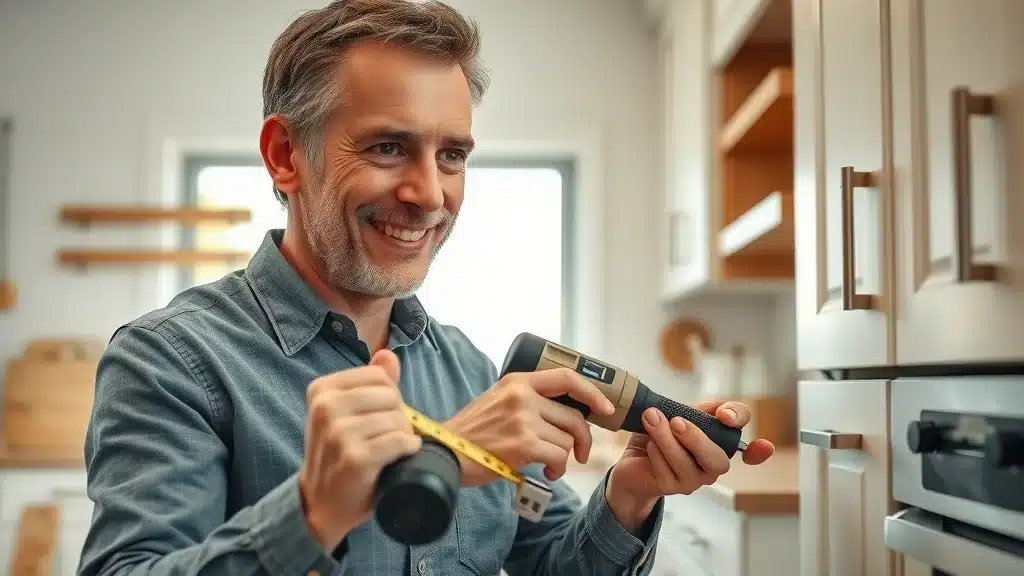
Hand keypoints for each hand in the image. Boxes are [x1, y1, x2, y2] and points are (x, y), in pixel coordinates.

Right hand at [298, 349, 421, 551]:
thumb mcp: (347, 414)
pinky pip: (399, 441)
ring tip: (389, 449)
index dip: (389, 397)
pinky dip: (408, 449)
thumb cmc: (339, 454)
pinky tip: (399, 456)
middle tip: (384, 437)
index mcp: (321, 390)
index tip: (376, 417)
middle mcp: (325, 408)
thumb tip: (388, 355)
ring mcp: (338, 434)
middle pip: (391, 395)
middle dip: (398, 416)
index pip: (379, 375)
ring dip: (403, 436)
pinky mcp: (355, 458)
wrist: (321, 504)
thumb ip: (369, 382)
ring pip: (398, 419)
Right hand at [446, 368, 616, 485]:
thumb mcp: (498, 400)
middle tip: (578, 453)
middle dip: (582, 439)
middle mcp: (523, 396)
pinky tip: (545, 472)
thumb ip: (528, 399)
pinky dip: (557, 468)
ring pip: (567, 440)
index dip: (593, 392)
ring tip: (548, 464)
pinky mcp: (523, 444)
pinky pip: (558, 456)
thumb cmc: (472, 432)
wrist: (445, 453)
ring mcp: (523, 419)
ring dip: (563, 457)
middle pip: (574, 416)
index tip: (606, 408)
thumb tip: (565, 409)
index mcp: (518, 381)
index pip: (567, 377)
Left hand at [605, 400, 774, 529]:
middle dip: (696, 440)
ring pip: (686, 466)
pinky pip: (666, 472)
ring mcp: (693, 480)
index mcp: (721, 445)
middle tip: (675, 421)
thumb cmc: (661, 436)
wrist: (632, 461)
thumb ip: (701, 410)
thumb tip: (720, 409)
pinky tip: (649, 445)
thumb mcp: (682, 414)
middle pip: (719, 462)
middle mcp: (712, 466)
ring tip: (651, 419)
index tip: (725, 416)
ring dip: (666, 439)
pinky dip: (656, 453)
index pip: (747, 440)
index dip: (740, 428)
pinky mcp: (671, 488)